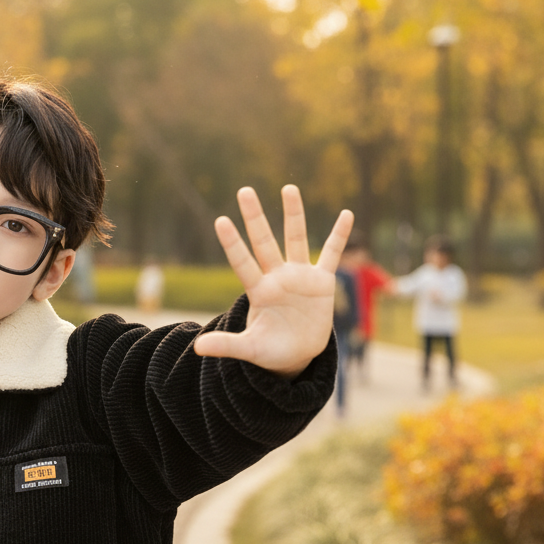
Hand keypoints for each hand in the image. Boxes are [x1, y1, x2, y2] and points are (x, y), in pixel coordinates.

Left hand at [194, 185, 353, 377]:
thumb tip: (197, 349)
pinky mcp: (322, 282)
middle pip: (264, 242)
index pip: (243, 263)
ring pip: (296, 239)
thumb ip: (226, 345)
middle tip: (244, 191)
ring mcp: (299, 277)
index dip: (233, 244)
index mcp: (259, 291)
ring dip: (293, 214)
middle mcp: (277, 278)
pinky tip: (346, 214)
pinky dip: (340, 236)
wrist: (297, 356)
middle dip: (255, 218)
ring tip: (288, 188)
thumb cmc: (270, 350)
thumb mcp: (249, 348)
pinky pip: (331, 254)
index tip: (220, 220)